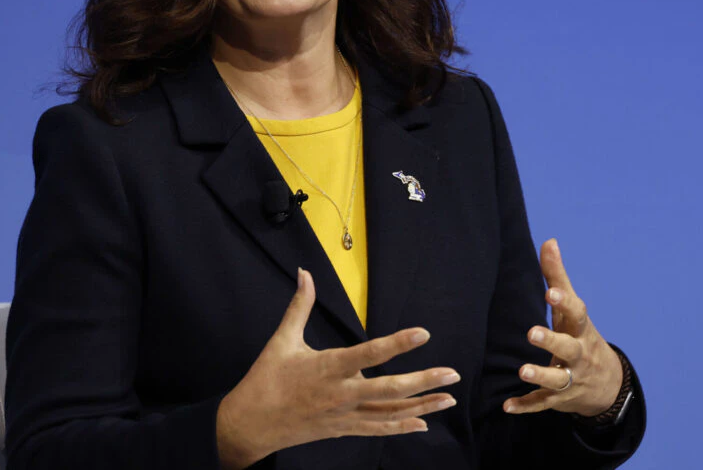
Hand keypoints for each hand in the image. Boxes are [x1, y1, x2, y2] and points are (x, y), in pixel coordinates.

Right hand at [216, 268, 459, 468]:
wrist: (249, 425)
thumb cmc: (266, 379)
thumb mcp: (282, 340)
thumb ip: (300, 305)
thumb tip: (305, 272)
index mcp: (327, 367)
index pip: (368, 354)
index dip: (397, 344)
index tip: (424, 333)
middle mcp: (340, 394)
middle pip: (389, 389)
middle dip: (423, 382)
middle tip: (453, 374)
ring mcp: (343, 415)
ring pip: (389, 412)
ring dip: (422, 406)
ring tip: (449, 397)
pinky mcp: (343, 430)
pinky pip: (378, 429)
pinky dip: (401, 427)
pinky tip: (424, 423)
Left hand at [503, 238, 623, 418]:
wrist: (607, 384)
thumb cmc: (580, 336)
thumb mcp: (572, 310)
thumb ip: (557, 277)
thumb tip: (549, 241)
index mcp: (580, 329)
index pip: (576, 314)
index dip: (565, 302)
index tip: (552, 292)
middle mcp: (578, 355)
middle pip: (568, 348)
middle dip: (552, 342)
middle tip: (532, 333)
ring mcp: (570, 379)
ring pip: (557, 380)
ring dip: (540, 376)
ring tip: (522, 371)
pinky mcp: (558, 399)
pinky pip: (542, 404)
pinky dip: (526, 406)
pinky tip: (507, 406)